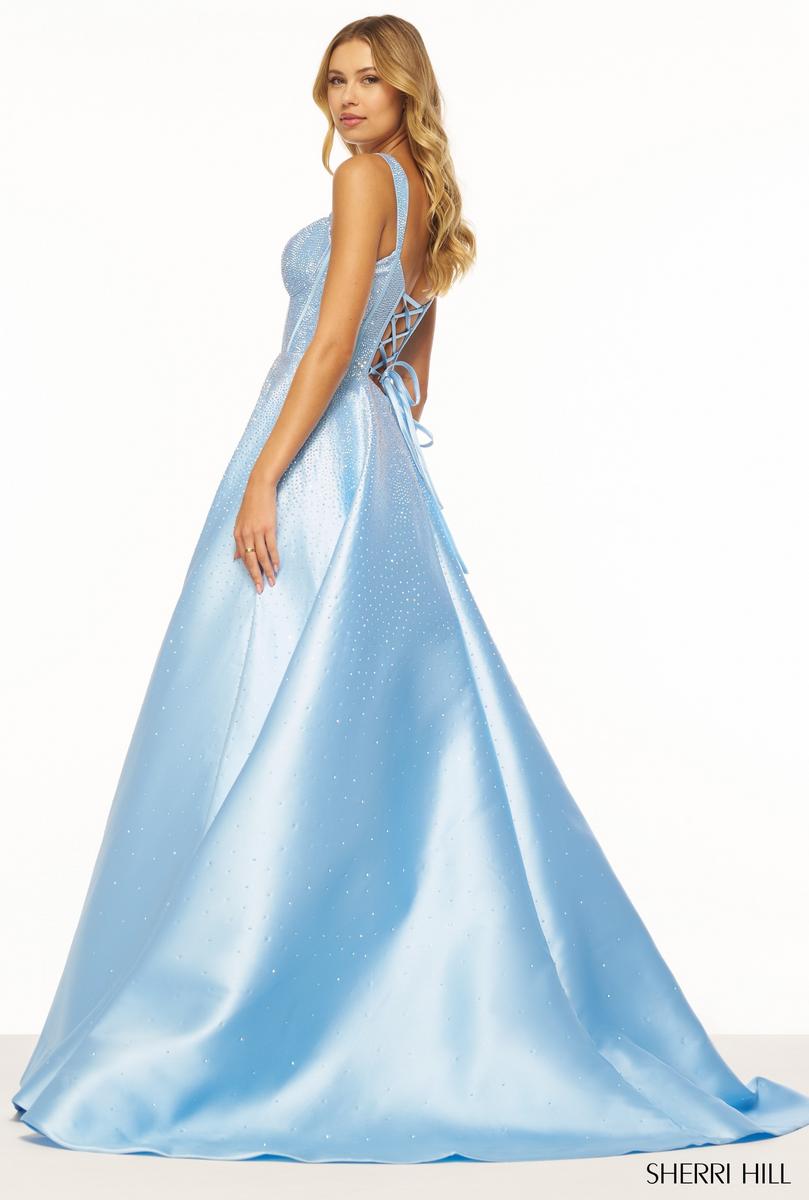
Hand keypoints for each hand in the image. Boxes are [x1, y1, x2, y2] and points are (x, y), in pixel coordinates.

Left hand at [232, 472, 279, 592]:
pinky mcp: (268, 528)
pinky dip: (274, 558)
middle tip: (260, 589)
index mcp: (238, 534)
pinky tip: (277, 566)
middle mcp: (245, 535)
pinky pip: (271, 547)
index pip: (243, 558)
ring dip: (267, 571)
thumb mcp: (240, 523)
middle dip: (256, 576)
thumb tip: (235, 558)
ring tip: (272, 581)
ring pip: (261, 556)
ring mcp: (257, 532)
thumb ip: (239, 541)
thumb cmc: (251, 504)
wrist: (259, 487)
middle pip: (250, 561)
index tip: (255, 582)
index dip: (249, 571)